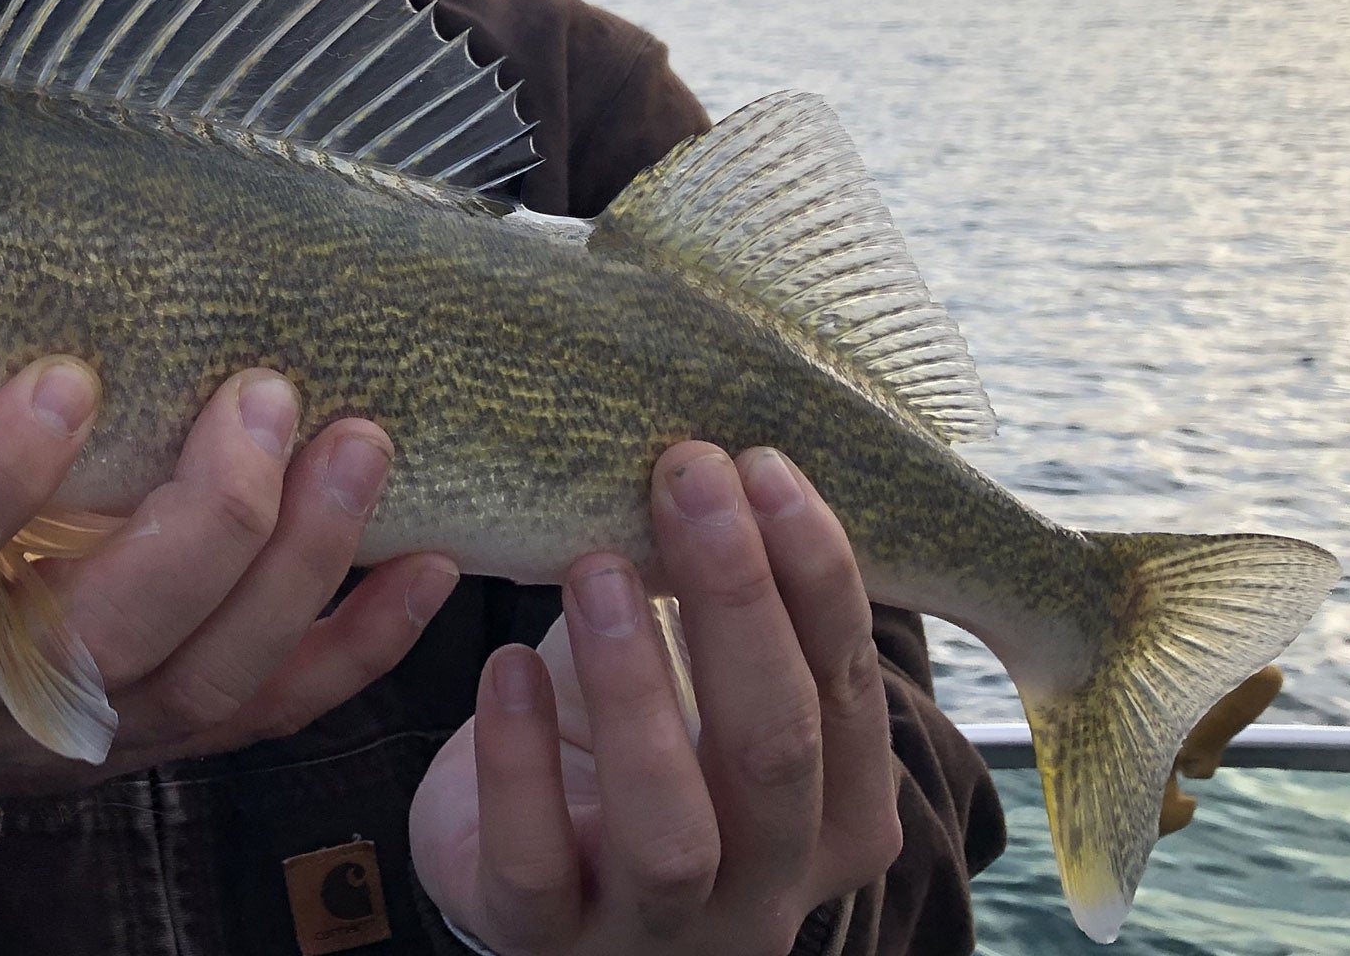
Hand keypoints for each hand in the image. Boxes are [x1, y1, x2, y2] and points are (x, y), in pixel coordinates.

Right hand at [0, 359, 461, 886]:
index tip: (68, 379)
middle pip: (102, 634)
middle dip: (204, 521)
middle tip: (265, 395)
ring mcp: (77, 735)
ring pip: (205, 679)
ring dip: (299, 566)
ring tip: (360, 446)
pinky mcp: (155, 752)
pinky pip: (271, 711)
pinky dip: (360, 645)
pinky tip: (426, 564)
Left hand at [409, 443, 902, 954]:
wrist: (524, 877)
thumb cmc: (628, 749)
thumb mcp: (698, 683)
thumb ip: (727, 602)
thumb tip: (726, 444)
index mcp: (836, 820)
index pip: (846, 692)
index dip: (814, 575)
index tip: (760, 463)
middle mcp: (766, 891)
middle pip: (775, 750)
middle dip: (738, 601)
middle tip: (687, 478)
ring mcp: (655, 931)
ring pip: (671, 830)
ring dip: (636, 686)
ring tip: (592, 567)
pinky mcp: (540, 939)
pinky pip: (535, 863)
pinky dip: (519, 761)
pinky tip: (503, 665)